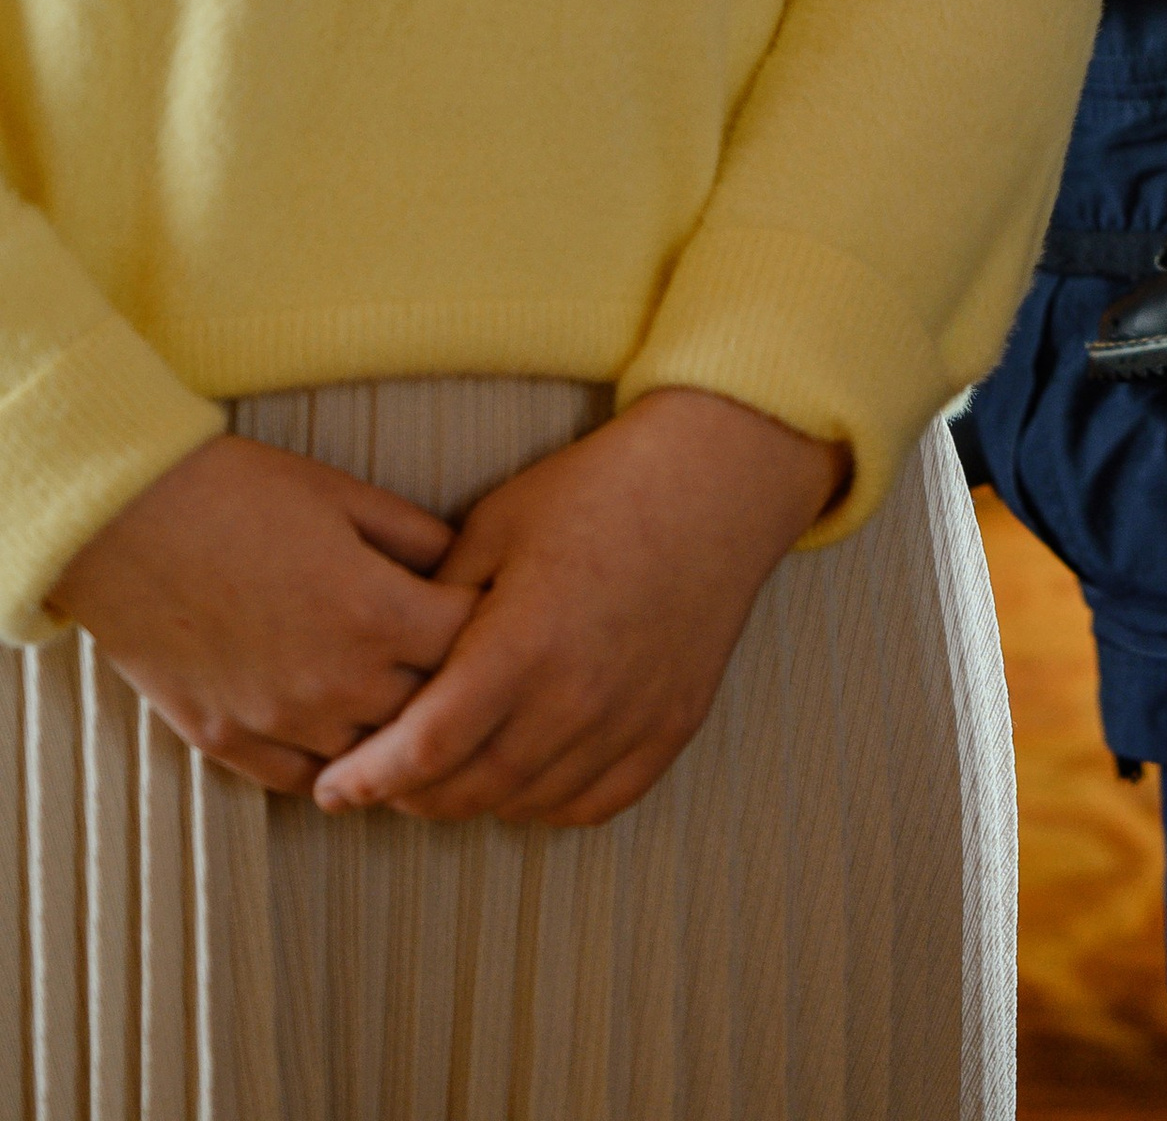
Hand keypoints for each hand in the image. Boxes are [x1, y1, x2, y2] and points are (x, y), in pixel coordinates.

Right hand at [51, 430, 475, 797]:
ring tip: (412, 703)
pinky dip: (334, 762)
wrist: (126, 521)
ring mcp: (279, 722)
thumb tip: (466, 565)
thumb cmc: (239, 493)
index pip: (471, 643)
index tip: (494, 609)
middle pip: (432, 709)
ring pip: (372, 756)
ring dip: (396, 731)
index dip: (490, 623)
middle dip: (454, 683)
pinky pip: (304, 780)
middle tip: (465, 663)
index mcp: (374, 614)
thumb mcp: (346, 495)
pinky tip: (347, 737)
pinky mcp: (227, 744)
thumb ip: (418, 536)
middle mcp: (336, 682)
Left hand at [312, 388, 845, 829]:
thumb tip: (385, 661)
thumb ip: (435, 605)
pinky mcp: (668, 731)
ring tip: (444, 772)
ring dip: (471, 799)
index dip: (367, 779)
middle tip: (378, 778)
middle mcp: (576, 699)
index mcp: (523, 645)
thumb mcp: (497, 523)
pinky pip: (589, 804)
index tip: (330, 788)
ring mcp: (628, 722)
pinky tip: (521, 773)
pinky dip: (542, 802)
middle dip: (408, 794)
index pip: (424, 749)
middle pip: (466, 790)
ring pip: (523, 804)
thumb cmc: (598, 490)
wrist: (715, 483)